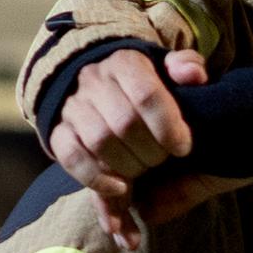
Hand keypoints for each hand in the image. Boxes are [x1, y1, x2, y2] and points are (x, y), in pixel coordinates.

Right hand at [48, 46, 214, 250]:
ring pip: (100, 141)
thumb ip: (187, 68)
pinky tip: (120, 189)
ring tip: (144, 170)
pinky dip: (96, 179)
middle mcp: (94, 81)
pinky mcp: (58, 133)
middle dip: (152, 151)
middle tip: (163, 159)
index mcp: (125, 63)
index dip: (169, 126)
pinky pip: (71, 158)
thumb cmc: (143, 85)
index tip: (183, 147)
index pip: (147, 94)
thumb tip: (193, 76)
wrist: (98, 88)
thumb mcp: (169, 70)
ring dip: (129, 166)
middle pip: (125, 123)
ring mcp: (72, 107)